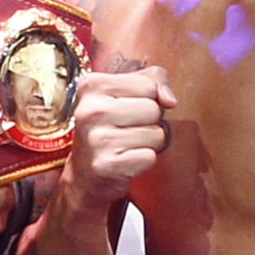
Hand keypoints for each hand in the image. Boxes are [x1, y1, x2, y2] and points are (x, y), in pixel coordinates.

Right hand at [62, 65, 170, 208]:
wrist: (84, 174)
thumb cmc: (108, 128)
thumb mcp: (124, 93)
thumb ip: (152, 80)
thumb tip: (170, 100)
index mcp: (92, 86)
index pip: (148, 84)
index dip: (147, 98)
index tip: (127, 108)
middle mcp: (91, 111)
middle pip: (154, 109)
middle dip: (149, 121)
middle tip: (126, 129)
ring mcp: (98, 139)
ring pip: (156, 134)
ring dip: (148, 142)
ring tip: (126, 145)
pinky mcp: (108, 165)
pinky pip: (150, 157)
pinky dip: (143, 161)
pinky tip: (125, 160)